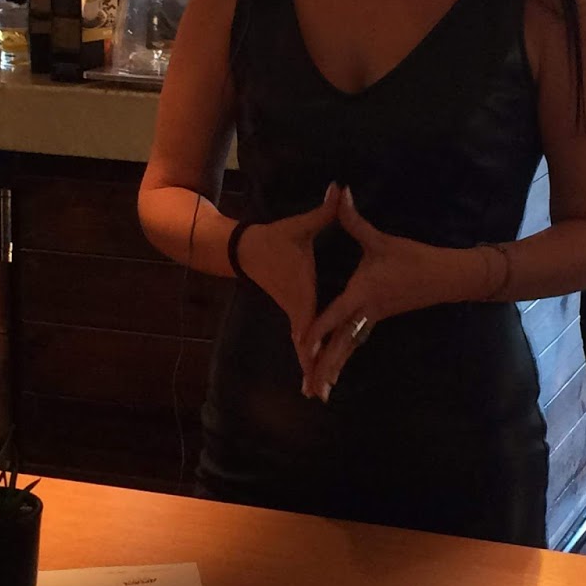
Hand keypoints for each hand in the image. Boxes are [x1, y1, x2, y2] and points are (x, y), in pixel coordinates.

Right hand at [236, 184, 340, 377]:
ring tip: (318, 396)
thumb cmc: (274, 239)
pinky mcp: (294, 313)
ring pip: (305, 348)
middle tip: (320, 397)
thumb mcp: (301, 227)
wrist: (245, 249)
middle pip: (306, 346)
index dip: (315, 343)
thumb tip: (339, 189)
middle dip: (314, 369)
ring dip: (312, 369)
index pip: (310, 322)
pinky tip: (316, 374)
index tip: (319, 364)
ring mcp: (294, 314)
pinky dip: (310, 358)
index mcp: (301, 293)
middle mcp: (297, 309)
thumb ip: (326, 210)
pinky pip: (304, 341)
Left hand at [301, 188, 485, 401]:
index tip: (299, 347)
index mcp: (362, 295)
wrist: (446, 276)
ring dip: (334, 369)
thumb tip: (339, 192)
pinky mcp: (380, 318)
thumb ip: (354, 221)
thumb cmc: (413, 259)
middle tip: (308, 392)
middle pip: (340, 346)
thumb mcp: (381, 240)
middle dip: (323, 368)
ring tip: (318, 392)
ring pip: (349, 349)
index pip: (333, 316)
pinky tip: (337, 367)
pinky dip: (345, 356)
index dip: (315, 331)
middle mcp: (366, 313)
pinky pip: (357, 342)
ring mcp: (373, 319)